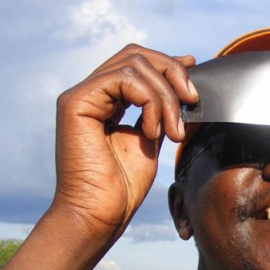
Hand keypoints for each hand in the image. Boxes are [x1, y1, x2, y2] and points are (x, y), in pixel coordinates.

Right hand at [52, 45, 197, 240]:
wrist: (100, 215)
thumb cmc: (122, 187)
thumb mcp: (151, 139)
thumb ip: (160, 110)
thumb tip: (182, 83)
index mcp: (106, 101)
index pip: (137, 63)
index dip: (168, 62)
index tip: (193, 70)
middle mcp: (90, 93)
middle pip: (136, 54)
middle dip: (172, 73)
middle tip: (192, 102)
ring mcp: (81, 96)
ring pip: (134, 64)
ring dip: (165, 97)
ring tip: (172, 132)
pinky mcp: (76, 102)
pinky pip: (124, 79)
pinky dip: (149, 102)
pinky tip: (152, 132)